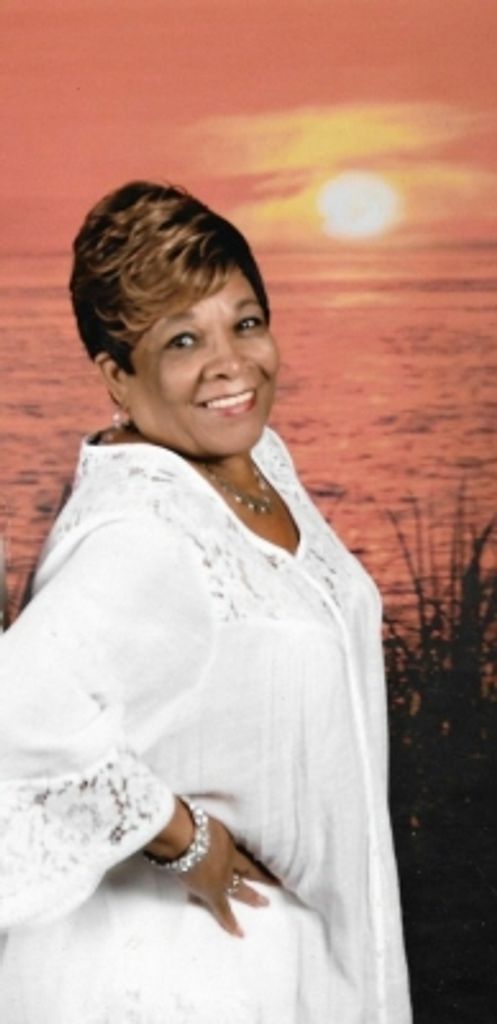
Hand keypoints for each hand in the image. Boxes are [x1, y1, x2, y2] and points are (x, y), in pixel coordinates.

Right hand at [145, 801, 277, 937]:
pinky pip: (223, 910)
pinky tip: (240, 933)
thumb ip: (201, 823)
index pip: (243, 850)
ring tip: (264, 903)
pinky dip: (230, 922)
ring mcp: (222, 877)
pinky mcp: (212, 892)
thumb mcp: (199, 818)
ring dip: (252, 896)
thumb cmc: (187, 820)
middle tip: (277, 882)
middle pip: (248, 869)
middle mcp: (228, 858)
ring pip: (240, 888)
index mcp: (226, 840)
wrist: (182, 836)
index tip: (266, 858)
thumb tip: (193, 819)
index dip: (253, 855)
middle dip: (261, 876)